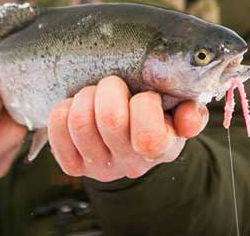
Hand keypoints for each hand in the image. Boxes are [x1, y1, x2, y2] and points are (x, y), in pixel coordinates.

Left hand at [47, 76, 208, 181]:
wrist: (132, 143)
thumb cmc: (159, 115)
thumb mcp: (181, 112)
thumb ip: (191, 111)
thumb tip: (188, 118)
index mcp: (163, 148)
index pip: (150, 136)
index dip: (145, 105)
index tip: (147, 95)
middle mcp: (130, 163)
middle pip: (110, 120)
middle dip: (111, 88)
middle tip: (114, 83)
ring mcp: (99, 166)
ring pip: (80, 121)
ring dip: (86, 96)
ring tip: (94, 93)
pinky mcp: (73, 165)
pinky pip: (57, 125)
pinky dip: (64, 107)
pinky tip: (77, 107)